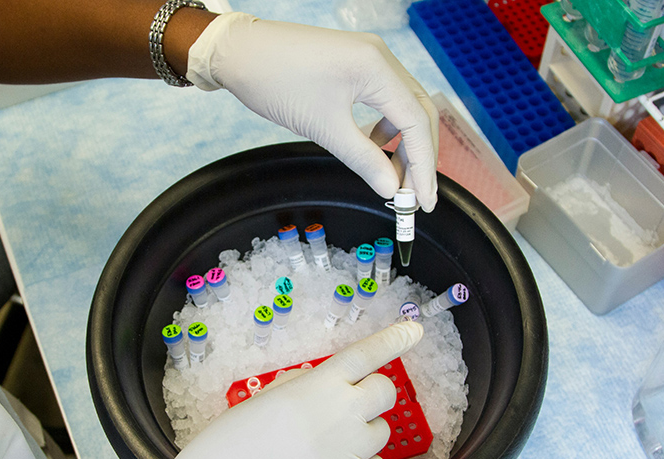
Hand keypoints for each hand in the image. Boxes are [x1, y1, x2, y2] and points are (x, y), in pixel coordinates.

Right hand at [113, 321, 423, 458]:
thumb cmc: (222, 451)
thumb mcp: (258, 402)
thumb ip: (298, 388)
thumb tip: (322, 385)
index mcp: (314, 387)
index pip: (367, 354)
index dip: (394, 339)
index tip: (414, 329)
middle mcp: (340, 415)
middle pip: (385, 392)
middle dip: (371, 393)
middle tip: (349, 406)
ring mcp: (349, 454)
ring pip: (380, 432)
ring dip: (362, 432)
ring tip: (325, 447)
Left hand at [186, 13, 439, 210]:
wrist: (239, 52)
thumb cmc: (276, 82)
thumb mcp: (323, 127)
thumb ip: (363, 159)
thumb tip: (390, 189)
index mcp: (377, 68)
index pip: (417, 122)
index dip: (424, 166)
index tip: (422, 201)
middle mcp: (381, 57)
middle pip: (419, 113)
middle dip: (420, 157)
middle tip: (414, 196)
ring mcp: (370, 57)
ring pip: (404, 106)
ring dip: (404, 143)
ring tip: (392, 176)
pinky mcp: (357, 62)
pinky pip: (385, 98)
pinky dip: (386, 127)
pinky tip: (373, 146)